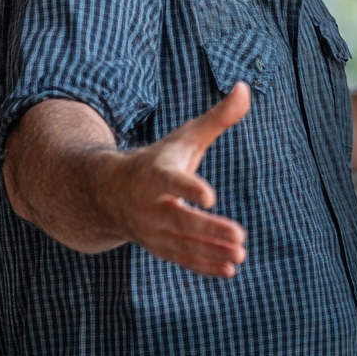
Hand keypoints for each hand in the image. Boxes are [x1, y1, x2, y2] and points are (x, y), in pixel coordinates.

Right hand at [109, 83, 250, 277]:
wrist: (110, 193)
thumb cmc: (159, 160)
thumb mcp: (185, 136)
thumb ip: (218, 117)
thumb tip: (246, 87)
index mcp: (156, 174)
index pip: (173, 181)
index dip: (190, 188)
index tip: (210, 196)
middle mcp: (151, 205)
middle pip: (181, 220)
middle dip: (209, 229)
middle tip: (240, 235)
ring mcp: (153, 230)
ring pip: (183, 244)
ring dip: (212, 251)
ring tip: (241, 255)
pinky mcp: (159, 246)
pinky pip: (182, 259)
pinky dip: (204, 265)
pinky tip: (230, 269)